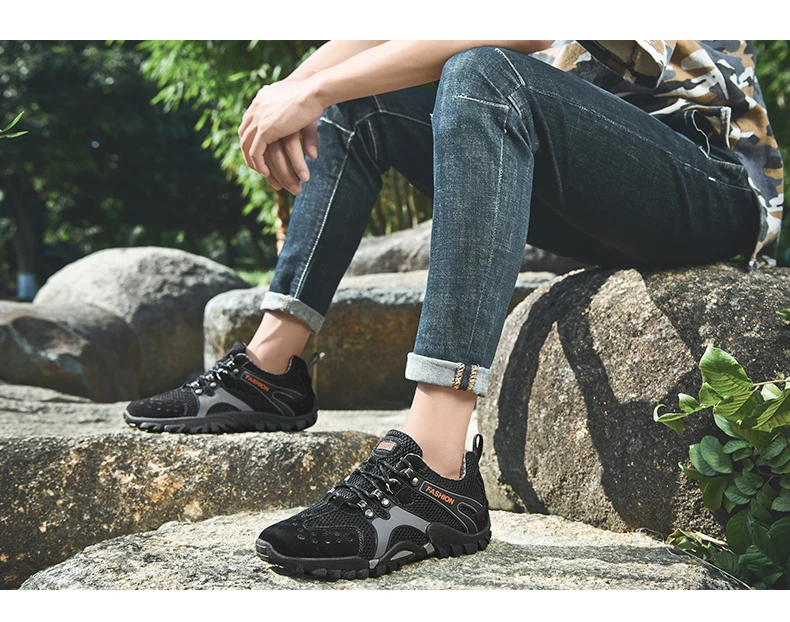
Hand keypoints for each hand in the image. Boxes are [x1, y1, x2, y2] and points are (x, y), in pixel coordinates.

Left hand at [238, 78, 324, 192]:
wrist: (314, 90)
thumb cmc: (312, 94)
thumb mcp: (298, 103)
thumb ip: (293, 113)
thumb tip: (295, 117)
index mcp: (261, 99)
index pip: (248, 123)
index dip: (252, 138)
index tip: (260, 151)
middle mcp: (255, 108)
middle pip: (244, 135)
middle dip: (248, 153)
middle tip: (258, 166)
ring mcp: (258, 118)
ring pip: (247, 146)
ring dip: (253, 162)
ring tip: (263, 174)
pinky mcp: (264, 129)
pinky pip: (255, 152)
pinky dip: (259, 164)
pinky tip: (266, 173)